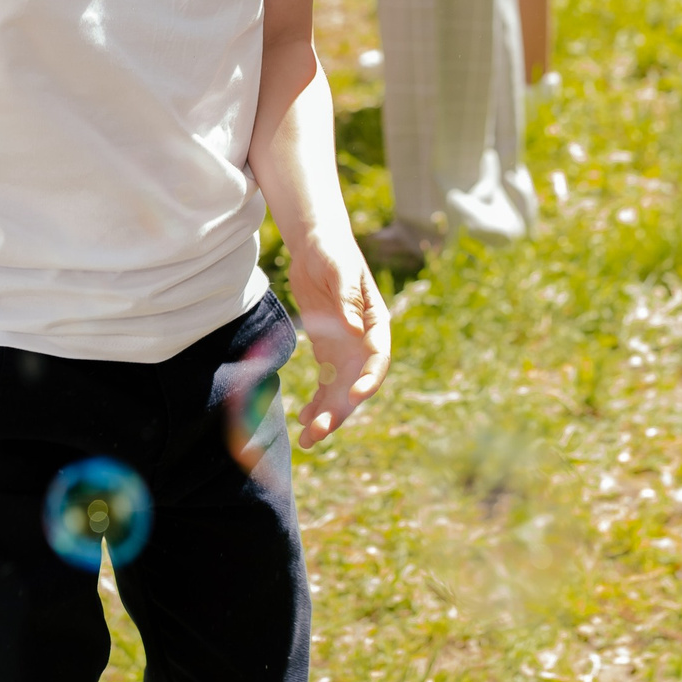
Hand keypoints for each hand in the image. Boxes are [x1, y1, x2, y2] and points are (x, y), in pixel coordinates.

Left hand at [282, 231, 390, 444]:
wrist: (315, 243)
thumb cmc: (331, 250)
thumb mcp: (339, 269)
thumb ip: (348, 298)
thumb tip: (354, 329)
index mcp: (374, 322)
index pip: (377, 358)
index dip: (369, 380)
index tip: (354, 395)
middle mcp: (362, 341)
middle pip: (356, 383)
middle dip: (340, 410)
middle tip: (320, 432)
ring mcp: (345, 348)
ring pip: (339, 390)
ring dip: (327, 415)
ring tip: (308, 439)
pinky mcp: (327, 349)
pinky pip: (325, 383)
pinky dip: (316, 402)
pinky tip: (304, 420)